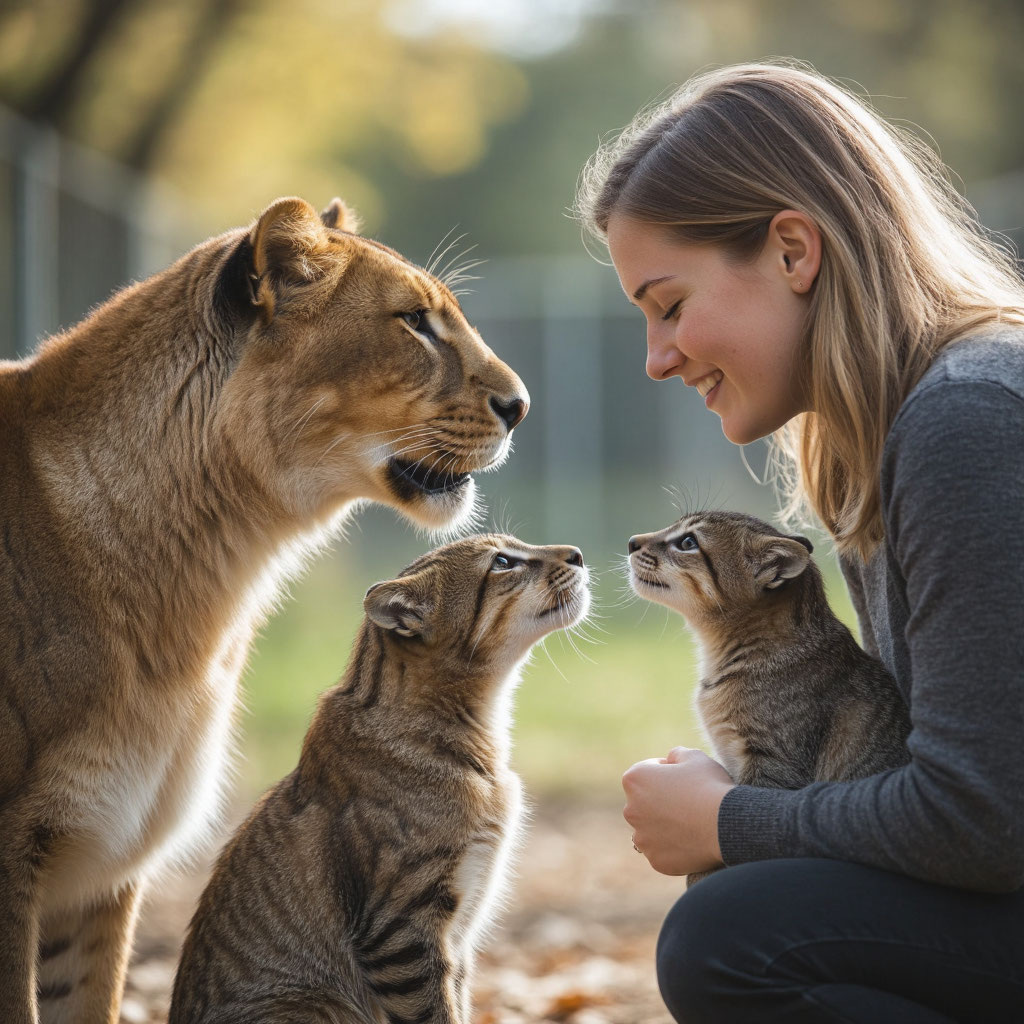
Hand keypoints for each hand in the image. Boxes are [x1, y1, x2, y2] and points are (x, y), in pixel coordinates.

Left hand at [622, 746, 734, 875]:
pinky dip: (673, 848)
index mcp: (635, 780)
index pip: (648, 771)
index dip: (668, 771)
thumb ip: (676, 754)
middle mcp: (631, 810)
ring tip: (691, 823)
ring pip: (650, 829)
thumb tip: (670, 760)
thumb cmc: (710, 786)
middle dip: (661, 800)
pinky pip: (663, 851)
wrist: (727, 824)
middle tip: (689, 802)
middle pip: (644, 802)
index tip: (686, 778)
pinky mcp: (656, 860)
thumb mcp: (694, 756)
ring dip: (664, 825)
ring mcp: (642, 839)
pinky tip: (692, 841)